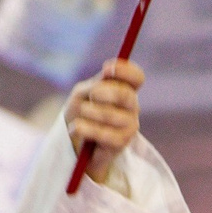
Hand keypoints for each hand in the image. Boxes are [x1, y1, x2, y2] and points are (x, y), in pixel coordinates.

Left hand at [64, 59, 143, 187]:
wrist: (74, 143)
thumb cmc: (80, 114)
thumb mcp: (83, 93)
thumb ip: (96, 84)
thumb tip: (108, 72)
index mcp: (125, 90)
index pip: (137, 77)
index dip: (126, 71)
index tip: (107, 69)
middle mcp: (132, 107)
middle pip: (125, 95)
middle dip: (102, 93)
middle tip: (91, 96)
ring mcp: (130, 125)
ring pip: (110, 114)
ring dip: (88, 113)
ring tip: (79, 117)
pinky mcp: (122, 143)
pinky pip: (104, 133)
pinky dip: (85, 129)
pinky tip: (76, 128)